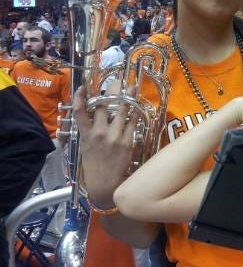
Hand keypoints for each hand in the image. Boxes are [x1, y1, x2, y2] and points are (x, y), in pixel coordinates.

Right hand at [73, 85, 140, 207]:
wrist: (105, 185)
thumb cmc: (94, 167)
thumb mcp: (85, 149)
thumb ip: (88, 133)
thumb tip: (91, 119)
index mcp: (85, 135)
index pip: (79, 112)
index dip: (80, 97)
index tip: (83, 86)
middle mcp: (99, 133)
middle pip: (105, 106)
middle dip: (112, 92)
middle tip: (118, 81)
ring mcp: (114, 137)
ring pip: (122, 111)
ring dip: (128, 98)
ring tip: (132, 88)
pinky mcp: (127, 142)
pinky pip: (133, 122)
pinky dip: (136, 113)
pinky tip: (140, 107)